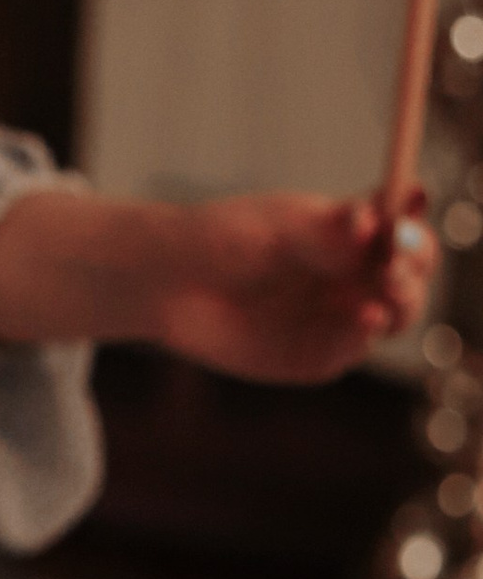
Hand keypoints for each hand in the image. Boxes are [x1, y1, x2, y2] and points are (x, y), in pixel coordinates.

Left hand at [144, 192, 434, 382]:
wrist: (165, 283)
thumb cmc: (220, 239)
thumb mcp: (279, 225)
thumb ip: (329, 230)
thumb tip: (378, 221)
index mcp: (352, 238)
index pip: (407, 237)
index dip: (414, 234)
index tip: (401, 230)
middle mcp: (351, 279)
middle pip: (411, 281)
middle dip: (411, 275)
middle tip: (394, 270)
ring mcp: (335, 319)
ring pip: (391, 319)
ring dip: (397, 307)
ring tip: (380, 298)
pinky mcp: (314, 356)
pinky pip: (351, 350)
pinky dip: (360, 337)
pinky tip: (362, 321)